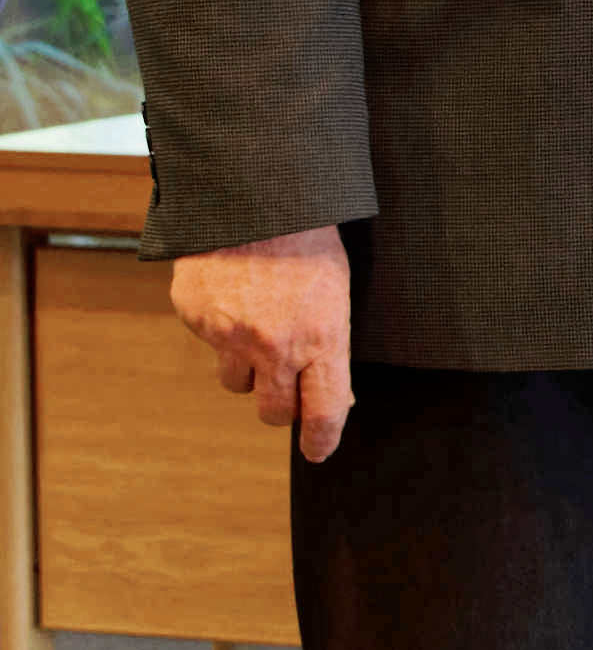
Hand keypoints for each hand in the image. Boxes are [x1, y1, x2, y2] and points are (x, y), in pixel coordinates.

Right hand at [168, 226, 354, 460]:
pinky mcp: (197, 321)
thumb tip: (332, 389)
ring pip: (236, 382)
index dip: (321, 439)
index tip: (318, 451)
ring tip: (260, 323)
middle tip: (287, 385)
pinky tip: (235, 295)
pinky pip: (210, 344)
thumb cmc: (309, 238)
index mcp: (321, 337)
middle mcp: (274, 346)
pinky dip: (221, 330)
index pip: (323, 410)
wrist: (255, 198)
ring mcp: (230, 337)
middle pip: (273, 412)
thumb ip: (330, 341)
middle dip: (281, 405)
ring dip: (248, 367)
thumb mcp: (337, 289)